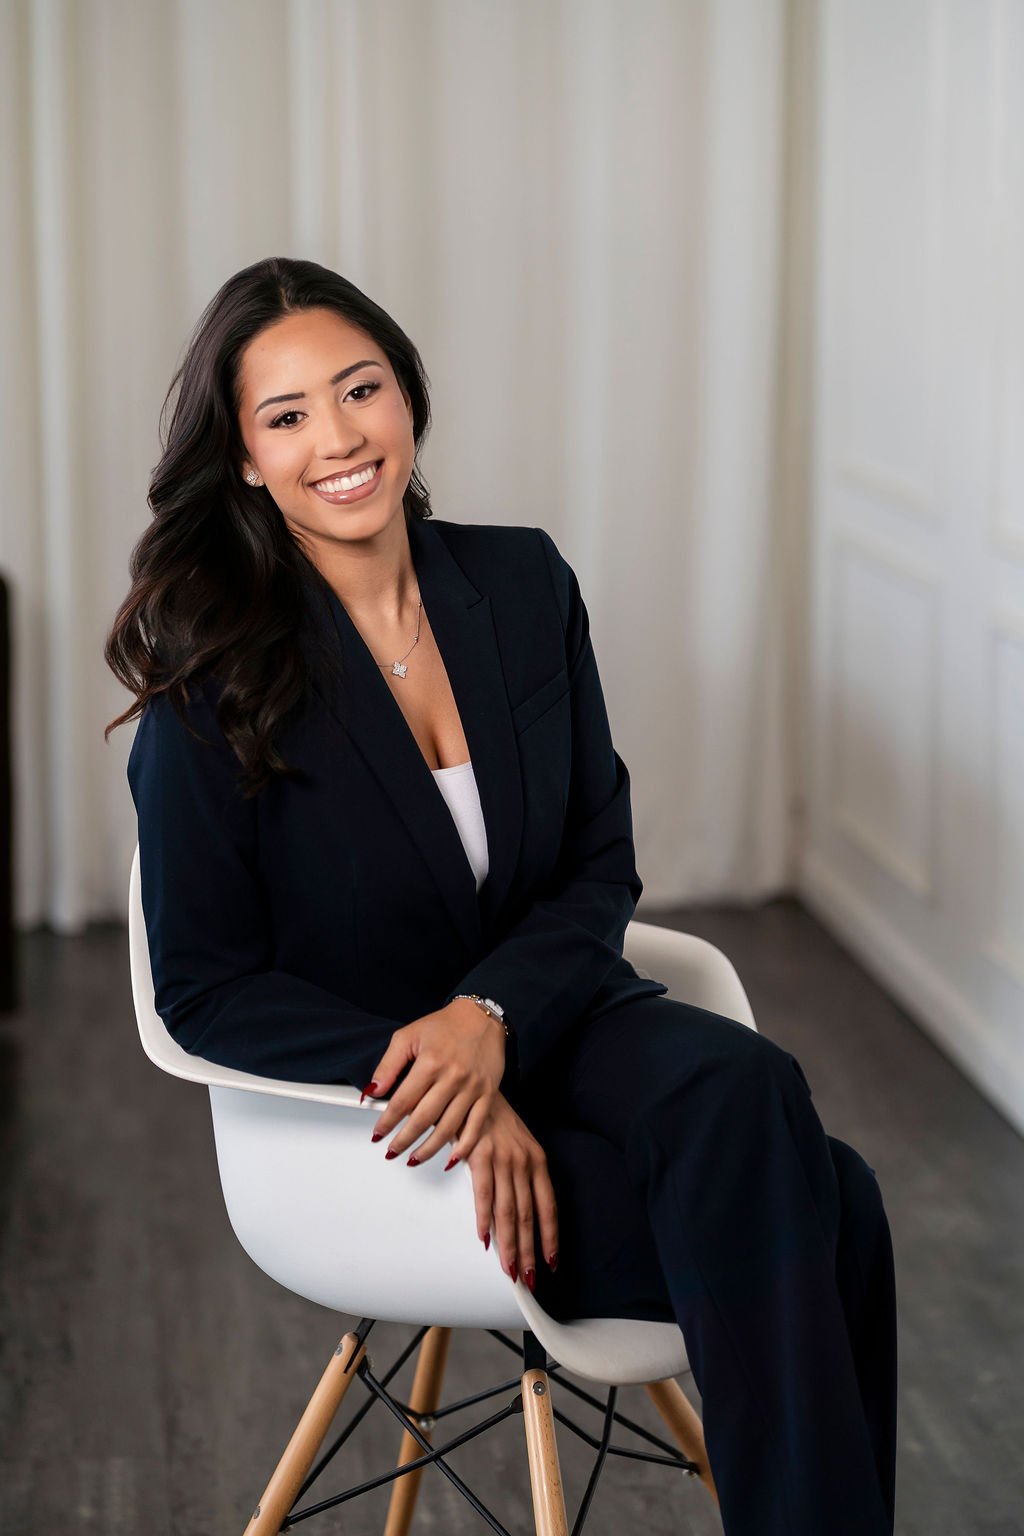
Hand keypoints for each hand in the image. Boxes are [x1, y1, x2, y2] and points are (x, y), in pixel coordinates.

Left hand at [366, 999, 506, 1163]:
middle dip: (404, 1141)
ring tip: (413, 1159)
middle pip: (424, 1119)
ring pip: (448, 1128)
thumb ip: (388, 1064)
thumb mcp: (408, 1036)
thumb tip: (372, 1090)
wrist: (482, 1016)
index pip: (403, 1101)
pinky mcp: (488, 1094)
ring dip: (428, 1149)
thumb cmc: (444, 1026)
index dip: (387, 1122)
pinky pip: (475, 1127)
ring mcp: (472, 1087)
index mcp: (431, 1062)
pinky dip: (463, 1147)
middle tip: (391, 1151)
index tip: (378, 1134)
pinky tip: (450, 1159)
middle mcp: (453, 1077)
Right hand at [465, 1093, 559, 1288]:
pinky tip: (485, 1239)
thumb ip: (521, 1176)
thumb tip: (520, 1212)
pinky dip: (484, 1220)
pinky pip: (484, 1195)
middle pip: (528, 1216)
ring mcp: (502, 1159)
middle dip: (529, 1251)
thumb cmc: (494, 1119)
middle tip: (529, 1278)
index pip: (548, 1207)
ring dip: (509, 1245)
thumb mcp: (517, 1144)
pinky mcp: (480, 1155)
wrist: (475, 1087)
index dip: (550, 1237)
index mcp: (537, 1160)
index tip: (552, 1262)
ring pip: (509, 1212)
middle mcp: (524, 1162)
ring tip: (510, 1269)